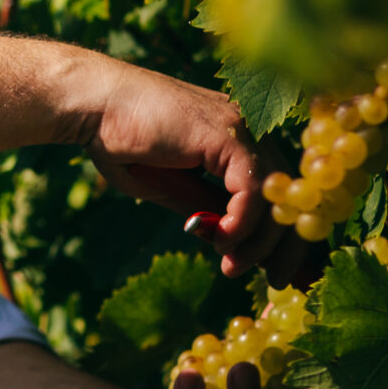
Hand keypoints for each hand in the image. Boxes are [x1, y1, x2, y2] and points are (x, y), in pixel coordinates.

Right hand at [77, 58, 284, 278]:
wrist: (95, 106)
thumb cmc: (122, 142)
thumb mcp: (171, 188)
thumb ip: (205, 207)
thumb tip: (233, 240)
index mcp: (240, 142)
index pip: (283, 193)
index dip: (287, 237)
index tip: (278, 274)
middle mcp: (250, 132)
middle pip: (292, 195)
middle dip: (287, 246)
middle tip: (277, 282)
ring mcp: (243, 130)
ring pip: (277, 196)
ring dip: (258, 242)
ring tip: (231, 266)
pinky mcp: (228, 134)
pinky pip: (253, 189)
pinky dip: (243, 222)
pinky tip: (222, 240)